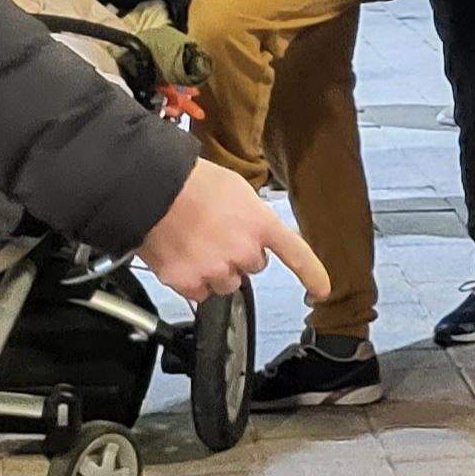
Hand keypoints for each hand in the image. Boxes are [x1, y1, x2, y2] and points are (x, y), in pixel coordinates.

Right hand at [137, 159, 328, 304]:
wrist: (152, 190)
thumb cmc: (191, 182)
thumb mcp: (237, 190)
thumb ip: (254, 217)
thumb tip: (260, 232)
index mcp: (259, 224)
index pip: (296, 253)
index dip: (312, 274)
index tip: (322, 290)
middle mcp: (243, 251)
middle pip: (253, 266)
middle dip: (239, 254)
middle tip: (216, 234)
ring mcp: (216, 270)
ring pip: (227, 283)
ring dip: (217, 270)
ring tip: (197, 244)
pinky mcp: (190, 283)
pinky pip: (201, 293)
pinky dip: (193, 280)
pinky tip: (183, 256)